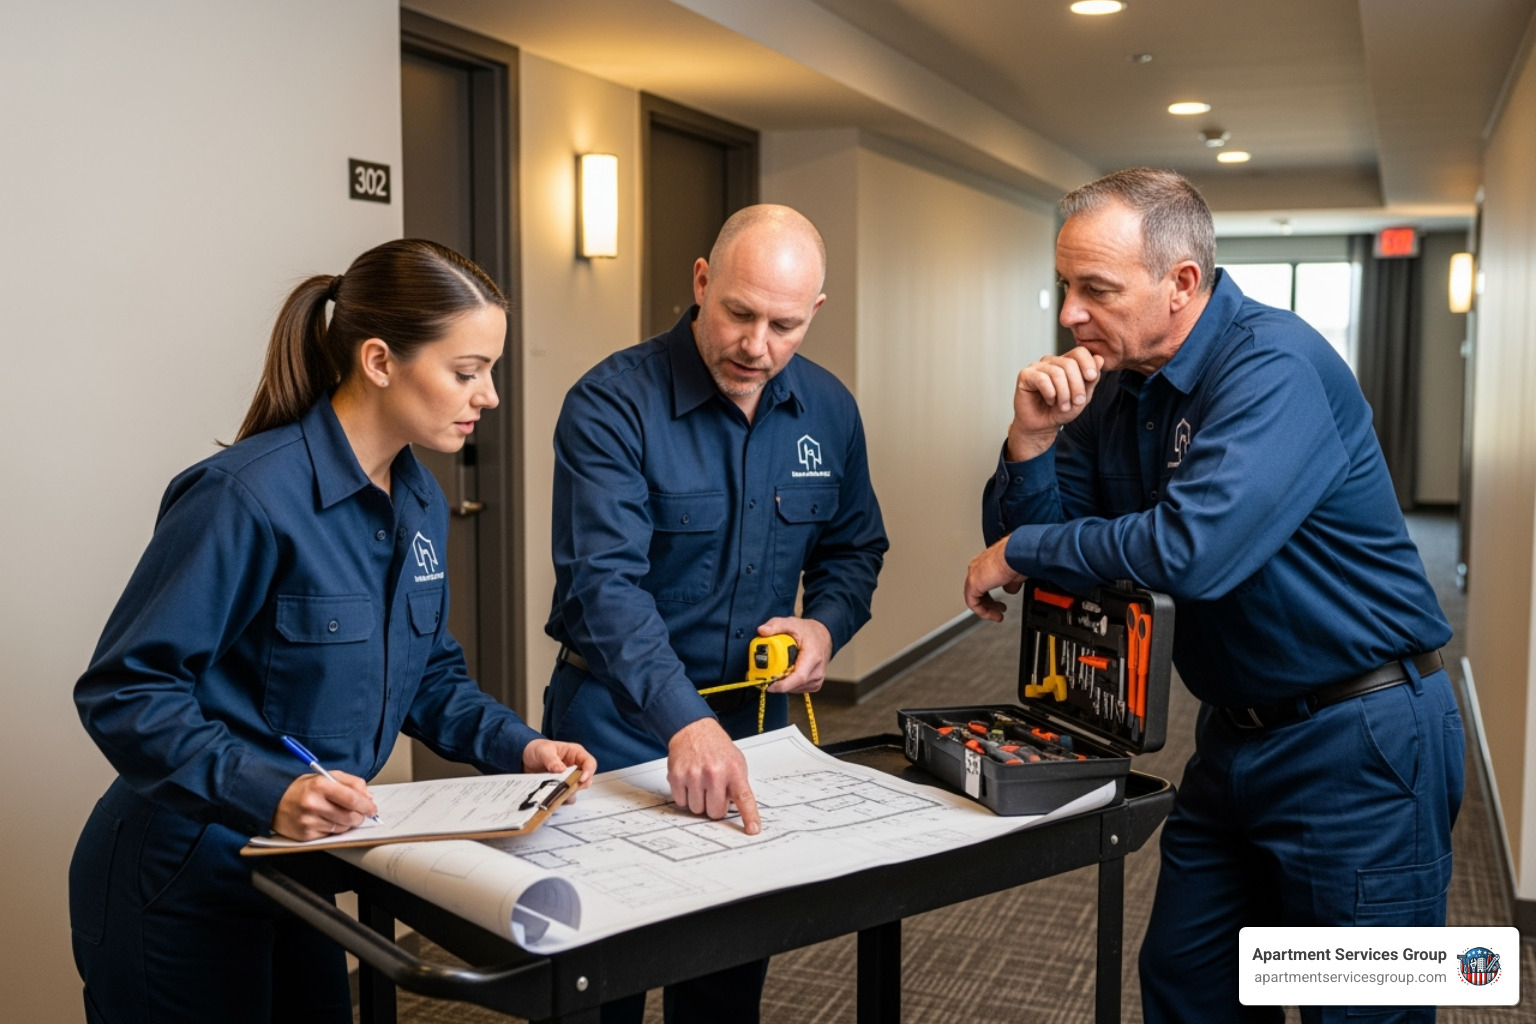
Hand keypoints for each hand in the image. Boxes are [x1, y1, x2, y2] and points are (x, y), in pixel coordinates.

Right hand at [271, 770, 377, 840]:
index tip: (372, 809)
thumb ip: (351, 783)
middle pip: (349, 816)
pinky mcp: (305, 835)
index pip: (352, 798)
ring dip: (347, 824)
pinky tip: (327, 821)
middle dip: (359, 816)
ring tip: (340, 815)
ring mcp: (308, 821)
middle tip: (360, 813)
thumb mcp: (326, 776)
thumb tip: (368, 797)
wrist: (273, 801)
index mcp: (320, 785)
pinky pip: (330, 836)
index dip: (366, 805)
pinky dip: (334, 830)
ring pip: (342, 828)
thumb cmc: (302, 788)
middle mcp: (313, 804)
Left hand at [523, 738, 596, 796]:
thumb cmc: (537, 749)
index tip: (581, 779)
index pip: (590, 763)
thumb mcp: (544, 750)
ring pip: (576, 789)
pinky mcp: (560, 787)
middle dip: (579, 785)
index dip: (588, 772)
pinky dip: (561, 798)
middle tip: (569, 788)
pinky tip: (553, 797)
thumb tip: (561, 769)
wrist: (524, 758)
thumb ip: (552, 760)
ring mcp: (568, 778)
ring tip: (558, 793)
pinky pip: (565, 796)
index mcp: (575, 753)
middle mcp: (575, 767)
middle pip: (586, 779)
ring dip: (569, 793)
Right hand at [667, 718, 760, 834]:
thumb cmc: (715, 747)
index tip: (753, 830)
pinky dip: (685, 796)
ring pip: (697, 809)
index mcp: (733, 770)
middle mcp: (714, 773)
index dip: (749, 816)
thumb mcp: (736, 761)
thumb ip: (738, 784)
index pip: (744, 798)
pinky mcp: (677, 776)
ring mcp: (694, 775)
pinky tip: (689, 781)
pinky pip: (682, 802)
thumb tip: (738, 808)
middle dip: (714, 806)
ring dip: (699, 801)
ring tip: (700, 783)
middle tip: (713, 792)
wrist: (693, 730)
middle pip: (715, 812)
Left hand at [757, 616, 832, 694]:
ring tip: (776, 670)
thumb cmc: (809, 631)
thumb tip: (761, 630)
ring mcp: (817, 680)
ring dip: (782, 683)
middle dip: (777, 682)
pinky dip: (789, 684)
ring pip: (794, 689)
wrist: (824, 636)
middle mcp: (817, 671)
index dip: (783, 685)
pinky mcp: (815, 684)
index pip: (799, 677)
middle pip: (794, 685)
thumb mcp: (791, 623)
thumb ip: (775, 625)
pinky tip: (786, 673)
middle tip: (765, 675)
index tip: (769, 685)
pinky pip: (797, 689)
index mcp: (813, 657)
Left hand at [963, 535, 1024, 621]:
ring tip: (996, 615)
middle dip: (989, 602)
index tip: (1000, 601)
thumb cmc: (1016, 559)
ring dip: (986, 608)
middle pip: (977, 590)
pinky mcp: (972, 585)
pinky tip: (992, 615)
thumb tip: (1010, 590)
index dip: (992, 593)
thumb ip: (1010, 583)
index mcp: (985, 562)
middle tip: (998, 608)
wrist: (1014, 556)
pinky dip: (983, 611)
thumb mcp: (1014, 574)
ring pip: (974, 597)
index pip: (983, 580)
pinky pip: (973, 603)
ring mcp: (973, 576)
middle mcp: (977, 567)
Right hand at [1007, 348, 1104, 460]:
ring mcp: (1037, 367)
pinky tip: (1050, 400)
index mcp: (1066, 363)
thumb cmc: (1061, 410)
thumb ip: (1091, 379)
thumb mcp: (1083, 396)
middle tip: (1076, 403)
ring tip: (1063, 406)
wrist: (1043, 426)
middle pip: (1069, 364)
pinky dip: (1050, 393)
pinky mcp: (1025, 375)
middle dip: (1076, 386)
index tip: (1091, 378)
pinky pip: (1042, 379)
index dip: (1088, 363)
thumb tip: (1100, 359)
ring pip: (1057, 373)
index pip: (1079, 352)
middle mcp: (1051, 362)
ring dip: (1064, 394)